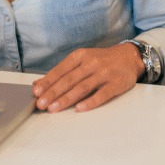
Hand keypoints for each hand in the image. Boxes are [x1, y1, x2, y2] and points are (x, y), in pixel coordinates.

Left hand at [31, 43, 145, 112]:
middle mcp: (91, 63)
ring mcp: (104, 73)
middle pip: (69, 80)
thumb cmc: (101, 60)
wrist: (129, 57)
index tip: (36, 92)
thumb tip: (38, 83)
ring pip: (82, 87)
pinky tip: (79, 108)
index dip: (47, 82)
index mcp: (80, 56)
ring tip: (53, 108)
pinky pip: (102, 94)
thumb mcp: (81, 60)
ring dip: (66, 99)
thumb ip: (62, 72)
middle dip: (53, 93)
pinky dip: (90, 102)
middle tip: (41, 104)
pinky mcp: (116, 83)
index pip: (60, 70)